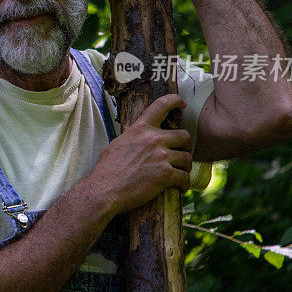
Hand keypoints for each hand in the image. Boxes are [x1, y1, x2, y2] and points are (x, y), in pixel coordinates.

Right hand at [89, 93, 192, 213]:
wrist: (104, 190)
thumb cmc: (106, 170)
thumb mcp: (114, 146)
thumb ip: (128, 139)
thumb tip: (129, 141)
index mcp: (139, 129)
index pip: (161, 105)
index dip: (175, 101)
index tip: (181, 104)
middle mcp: (152, 139)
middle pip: (184, 136)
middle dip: (185, 146)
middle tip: (180, 155)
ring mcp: (160, 156)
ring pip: (187, 158)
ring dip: (185, 167)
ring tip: (180, 174)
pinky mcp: (166, 174)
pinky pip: (185, 177)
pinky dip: (184, 184)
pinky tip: (180, 188)